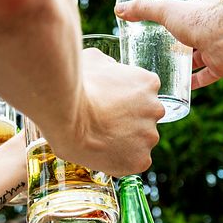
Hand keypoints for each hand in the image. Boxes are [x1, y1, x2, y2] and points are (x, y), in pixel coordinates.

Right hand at [42, 48, 162, 176]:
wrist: (67, 115)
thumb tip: (109, 67)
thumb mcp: (93, 60)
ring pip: (141, 141)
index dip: (125, 99)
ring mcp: (149, 136)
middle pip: (145, 117)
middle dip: (128, 120)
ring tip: (99, 139)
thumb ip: (109, 65)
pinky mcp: (140, 160)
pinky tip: (103, 153)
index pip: (144, 92)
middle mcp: (156, 109)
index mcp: (148, 83)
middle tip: (103, 122)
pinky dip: (120, 160)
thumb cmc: (77, 85)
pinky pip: (134, 162)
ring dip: (125, 141)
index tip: (108, 104)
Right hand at [115, 0, 222, 88]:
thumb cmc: (199, 20)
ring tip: (166, 71)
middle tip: (160, 51)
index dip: (181, 15)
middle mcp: (213, 27)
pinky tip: (181, 89)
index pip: (192, 8)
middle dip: (180, 44)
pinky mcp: (221, 66)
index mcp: (204, 9)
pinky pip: (206, 76)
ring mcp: (217, 47)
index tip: (165, 25)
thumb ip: (143, 9)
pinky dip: (194, 83)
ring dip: (186, 65)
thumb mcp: (166, 10)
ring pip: (200, 57)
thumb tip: (118, 9)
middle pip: (195, 35)